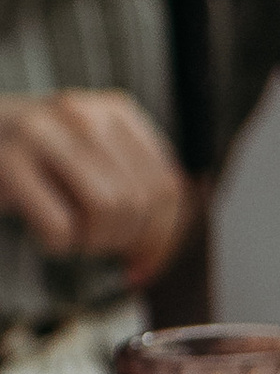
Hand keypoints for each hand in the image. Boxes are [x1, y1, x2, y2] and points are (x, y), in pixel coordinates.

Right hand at [0, 88, 190, 278]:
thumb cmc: (40, 162)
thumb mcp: (94, 159)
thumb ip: (136, 188)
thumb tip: (157, 252)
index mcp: (116, 111)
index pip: (168, 186)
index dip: (162, 237)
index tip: (142, 262)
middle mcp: (82, 114)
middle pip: (139, 201)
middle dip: (122, 241)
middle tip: (97, 247)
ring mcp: (42, 132)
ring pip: (106, 209)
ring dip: (92, 243)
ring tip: (71, 238)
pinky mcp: (8, 161)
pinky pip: (59, 225)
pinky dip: (56, 244)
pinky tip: (43, 234)